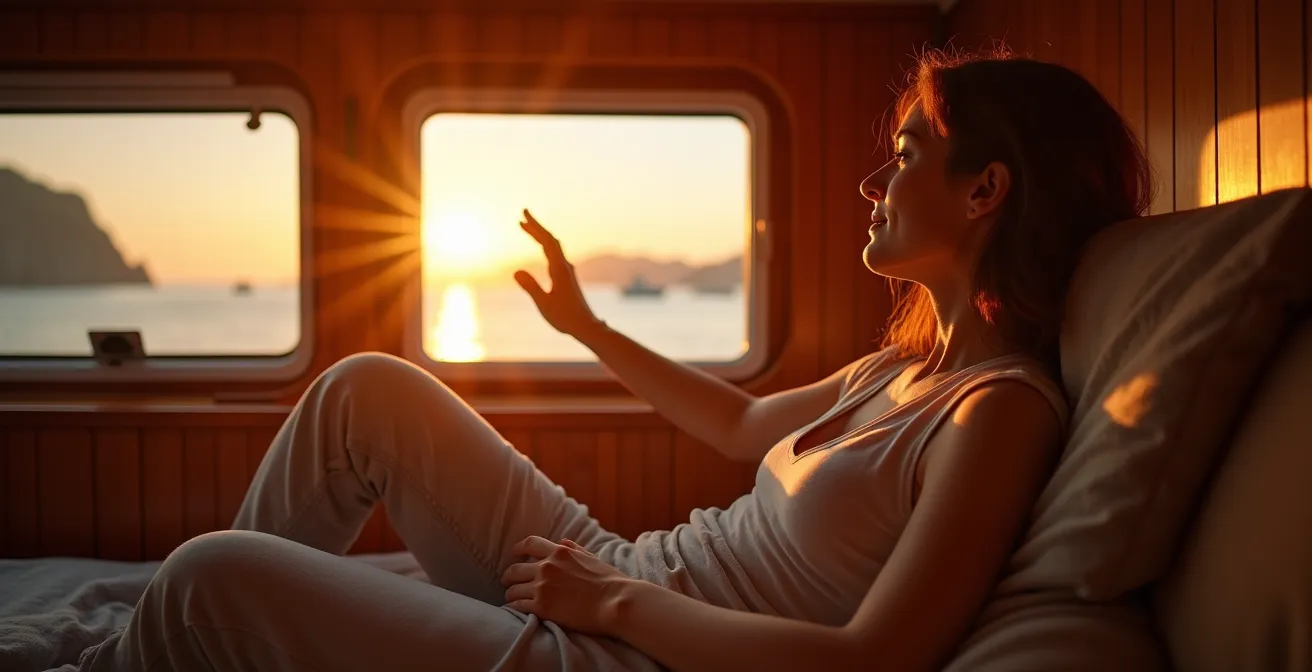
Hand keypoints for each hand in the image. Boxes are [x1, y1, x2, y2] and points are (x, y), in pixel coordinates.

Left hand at [501, 535, 634, 635]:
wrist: (615, 602)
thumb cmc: (609, 581)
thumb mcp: (592, 558)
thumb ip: (574, 549)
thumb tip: (562, 541)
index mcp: (560, 552)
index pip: (530, 543)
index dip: (518, 548)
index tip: (514, 554)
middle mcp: (547, 567)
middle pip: (515, 569)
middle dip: (508, 576)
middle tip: (507, 581)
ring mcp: (542, 587)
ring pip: (512, 589)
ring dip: (510, 594)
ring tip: (512, 599)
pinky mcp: (541, 607)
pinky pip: (517, 606)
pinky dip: (513, 607)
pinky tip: (515, 610)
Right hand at [515, 209, 602, 337]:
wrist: (585, 326)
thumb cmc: (565, 317)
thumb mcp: (544, 303)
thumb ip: (531, 287)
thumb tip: (516, 271)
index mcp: (560, 269)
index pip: (547, 241)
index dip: (535, 227)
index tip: (523, 216)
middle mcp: (565, 266)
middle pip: (550, 240)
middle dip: (536, 227)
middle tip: (522, 215)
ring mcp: (566, 271)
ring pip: (553, 247)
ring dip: (540, 236)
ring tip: (526, 228)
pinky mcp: (566, 277)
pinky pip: (554, 255)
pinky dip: (545, 246)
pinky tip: (542, 248)